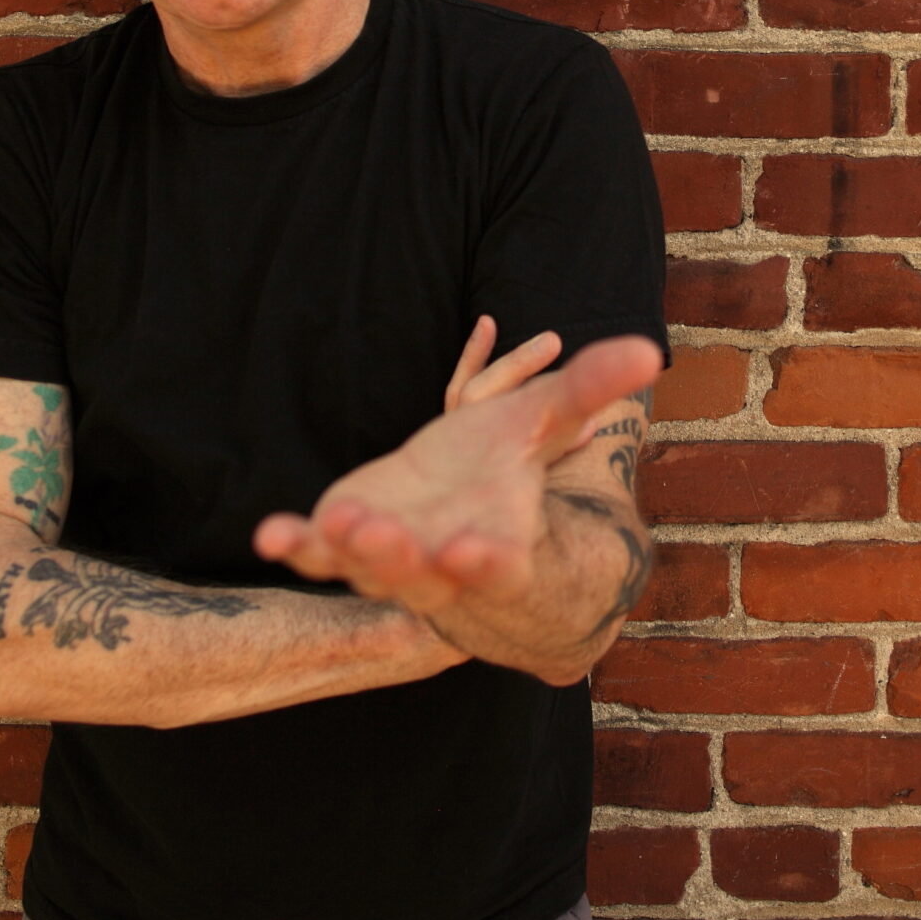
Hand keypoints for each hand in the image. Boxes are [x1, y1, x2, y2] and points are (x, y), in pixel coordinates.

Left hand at [253, 331, 660, 617]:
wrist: (456, 506)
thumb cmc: (505, 464)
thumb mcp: (544, 419)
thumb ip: (589, 386)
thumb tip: (649, 348)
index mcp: (498, 540)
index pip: (498, 562)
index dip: (487, 560)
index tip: (472, 551)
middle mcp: (440, 563)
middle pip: (420, 571)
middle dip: (400, 556)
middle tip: (383, 536)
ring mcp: (387, 559)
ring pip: (365, 566)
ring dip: (349, 550)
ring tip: (333, 524)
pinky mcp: (342, 543)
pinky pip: (315, 552)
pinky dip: (295, 545)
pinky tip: (271, 534)